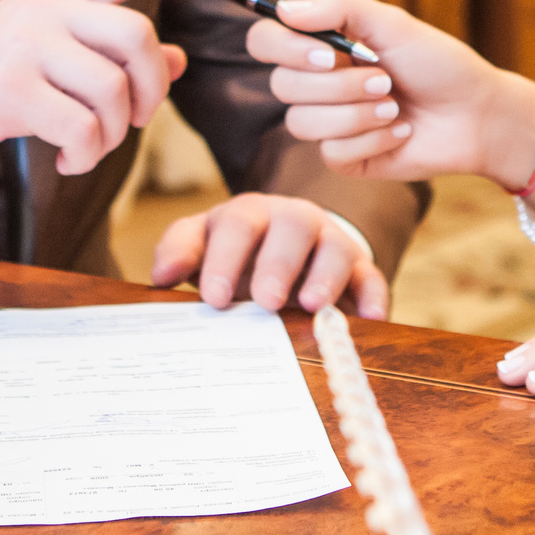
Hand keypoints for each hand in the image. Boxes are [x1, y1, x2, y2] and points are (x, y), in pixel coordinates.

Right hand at [0, 0, 234, 172]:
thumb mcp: (51, 47)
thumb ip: (111, 51)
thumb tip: (178, 60)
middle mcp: (49, 10)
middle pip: (136, 37)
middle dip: (151, 88)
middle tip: (137, 118)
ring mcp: (29, 47)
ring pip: (112, 90)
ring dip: (115, 133)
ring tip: (92, 146)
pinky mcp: (11, 91)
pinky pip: (80, 128)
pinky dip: (86, 154)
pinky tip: (69, 158)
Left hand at [148, 193, 389, 317]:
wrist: (287, 255)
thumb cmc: (237, 256)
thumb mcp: (204, 246)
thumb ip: (180, 251)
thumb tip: (161, 277)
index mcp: (250, 214)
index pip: (238, 224)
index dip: (225, 258)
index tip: (213, 299)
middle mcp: (294, 220)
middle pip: (292, 227)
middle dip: (278, 263)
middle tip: (265, 301)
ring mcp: (331, 242)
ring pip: (337, 249)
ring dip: (326, 276)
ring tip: (314, 306)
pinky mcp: (360, 269)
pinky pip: (372, 278)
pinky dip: (373, 297)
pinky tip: (370, 320)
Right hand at [243, 0, 534, 187]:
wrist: (477, 113)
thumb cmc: (438, 63)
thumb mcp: (393, 23)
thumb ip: (340, 6)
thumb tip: (284, 9)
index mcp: (322, 45)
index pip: (265, 41)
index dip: (283, 48)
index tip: (327, 52)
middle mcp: (318, 83)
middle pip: (282, 86)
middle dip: (339, 84)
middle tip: (384, 78)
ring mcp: (329, 123)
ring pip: (302, 123)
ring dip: (357, 113)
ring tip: (395, 106)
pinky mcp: (345, 159)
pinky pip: (331, 152)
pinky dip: (372, 139)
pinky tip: (400, 131)